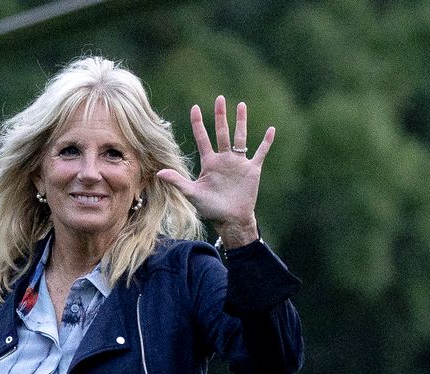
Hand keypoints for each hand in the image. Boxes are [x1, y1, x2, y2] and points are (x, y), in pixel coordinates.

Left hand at [155, 95, 274, 247]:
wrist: (231, 220)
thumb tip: (159, 173)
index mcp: (209, 162)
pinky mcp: (252, 170)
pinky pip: (260, 153)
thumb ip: (177, 181)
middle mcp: (224, 159)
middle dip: (220, 116)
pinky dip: (266, 142)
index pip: (202, 138)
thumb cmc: (210, 209)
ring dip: (241, 122)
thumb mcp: (192, 194)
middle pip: (222, 132)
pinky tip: (271, 130)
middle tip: (219, 98)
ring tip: (241, 105)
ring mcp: (238, 163)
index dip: (198, 124)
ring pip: (240, 137)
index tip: (195, 108)